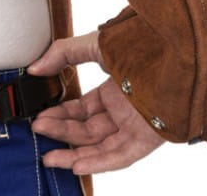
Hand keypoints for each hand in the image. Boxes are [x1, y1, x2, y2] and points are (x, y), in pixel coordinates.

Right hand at [25, 30, 165, 174]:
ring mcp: (135, 125)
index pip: (82, 110)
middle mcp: (123, 110)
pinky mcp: (146, 138)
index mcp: (114, 91)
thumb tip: (35, 69)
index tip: (40, 117)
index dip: (60, 115)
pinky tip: (76, 164)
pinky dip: (99, 163)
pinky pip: (120, 156)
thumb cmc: (138, 42)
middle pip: (87, 130)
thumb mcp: (93, 45)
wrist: (171, 47)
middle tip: (37, 132)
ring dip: (74, 153)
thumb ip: (62, 55)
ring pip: (100, 147)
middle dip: (61, 133)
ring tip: (49, 157)